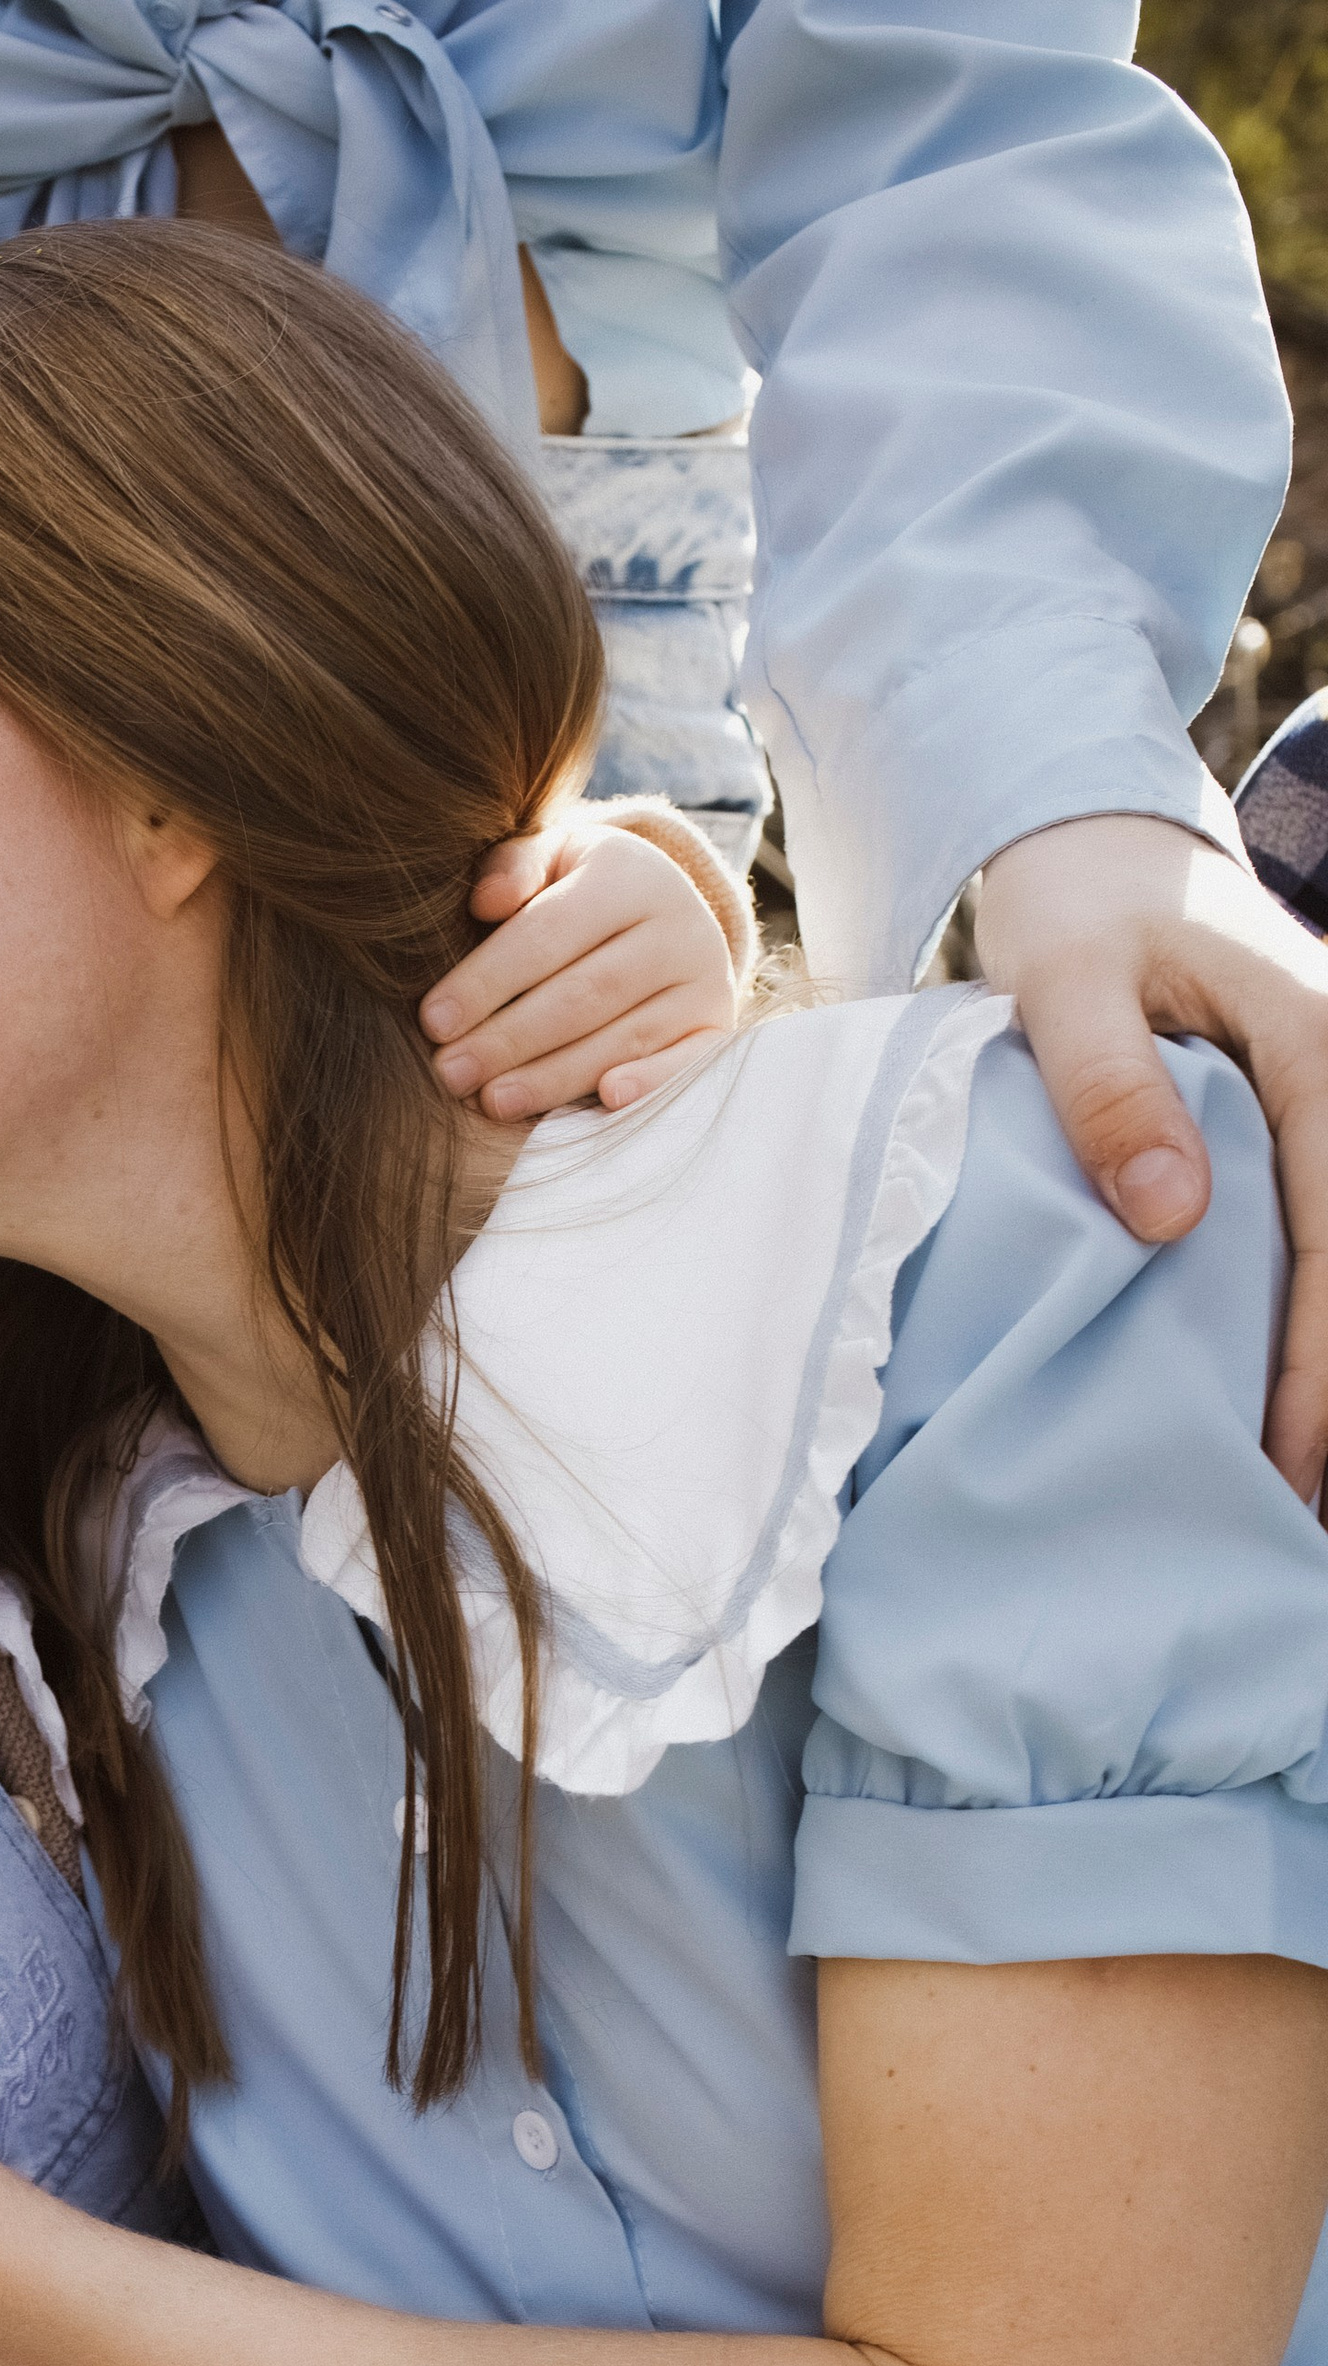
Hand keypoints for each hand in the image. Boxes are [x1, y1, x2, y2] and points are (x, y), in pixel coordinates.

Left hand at [419, 815, 738, 1117]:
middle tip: (450, 1074)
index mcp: (627, 874)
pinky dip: (650, 1082)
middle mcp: (677, 924)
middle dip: (510, 1039)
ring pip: (623, 1036)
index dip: (487, 981)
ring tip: (492, 1101)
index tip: (433, 1021)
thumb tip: (486, 902)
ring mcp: (705, 978)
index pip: (547, 933)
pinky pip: (687, 1062)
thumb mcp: (550, 860)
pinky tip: (604, 1101)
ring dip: (554, 1076)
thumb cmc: (577, 889)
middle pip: (583, 993)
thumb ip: (514, 868)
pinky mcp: (717, 1025)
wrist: (665, 911)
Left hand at [975, 813, 1327, 1494]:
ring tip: (1297, 1490)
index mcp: (1319, 1043)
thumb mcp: (1064, 982)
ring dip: (1325, 1366)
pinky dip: (1305, 1320)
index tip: (1290, 1457)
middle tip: (1295, 1512)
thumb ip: (1109, 1086)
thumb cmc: (1079, 911)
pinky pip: (1320, 1236)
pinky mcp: (1307, 1130)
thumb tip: (1172, 1215)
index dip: (1320, 1358)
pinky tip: (1282, 1408)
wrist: (1100, 852)